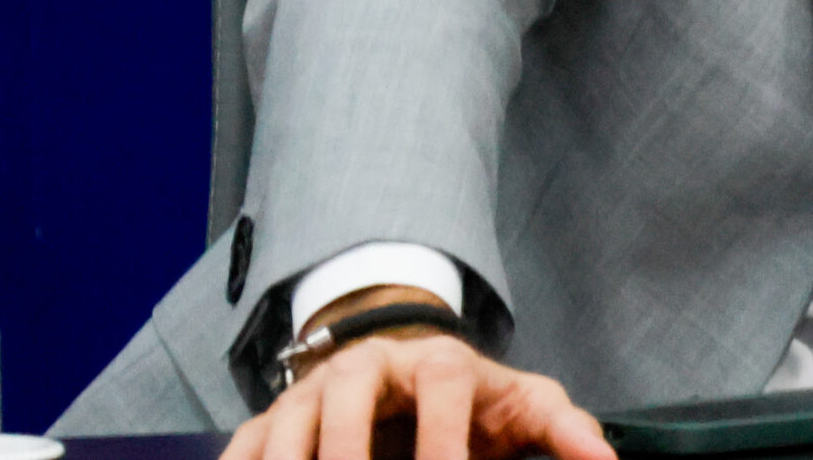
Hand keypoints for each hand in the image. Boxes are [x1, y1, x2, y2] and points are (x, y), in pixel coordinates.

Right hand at [220, 308, 613, 459]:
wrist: (406, 363)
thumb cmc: (472, 398)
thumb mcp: (524, 406)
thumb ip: (566, 432)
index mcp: (437, 362)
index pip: (441, 387)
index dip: (443, 438)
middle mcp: (368, 367)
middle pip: (348, 399)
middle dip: (349, 453)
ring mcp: (314, 393)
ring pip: (289, 426)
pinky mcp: (274, 419)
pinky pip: (245, 446)